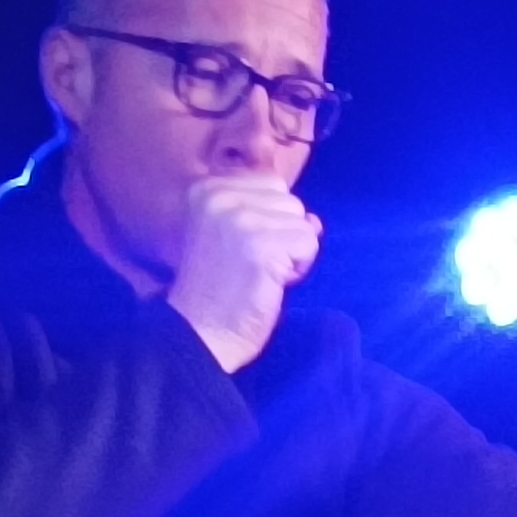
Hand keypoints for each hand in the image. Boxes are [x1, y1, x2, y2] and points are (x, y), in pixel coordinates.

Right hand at [165, 176, 319, 372]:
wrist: (202, 332)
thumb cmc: (222, 290)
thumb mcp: (238, 238)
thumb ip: (271, 216)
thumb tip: (314, 219)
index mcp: (208, 188)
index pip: (272, 184)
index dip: (272, 221)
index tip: (246, 249)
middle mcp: (219, 195)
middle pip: (291, 201)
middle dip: (284, 236)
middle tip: (255, 265)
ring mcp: (239, 218)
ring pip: (304, 223)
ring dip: (293, 254)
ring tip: (261, 273)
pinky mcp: (260, 243)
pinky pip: (309, 244)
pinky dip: (299, 269)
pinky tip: (271, 282)